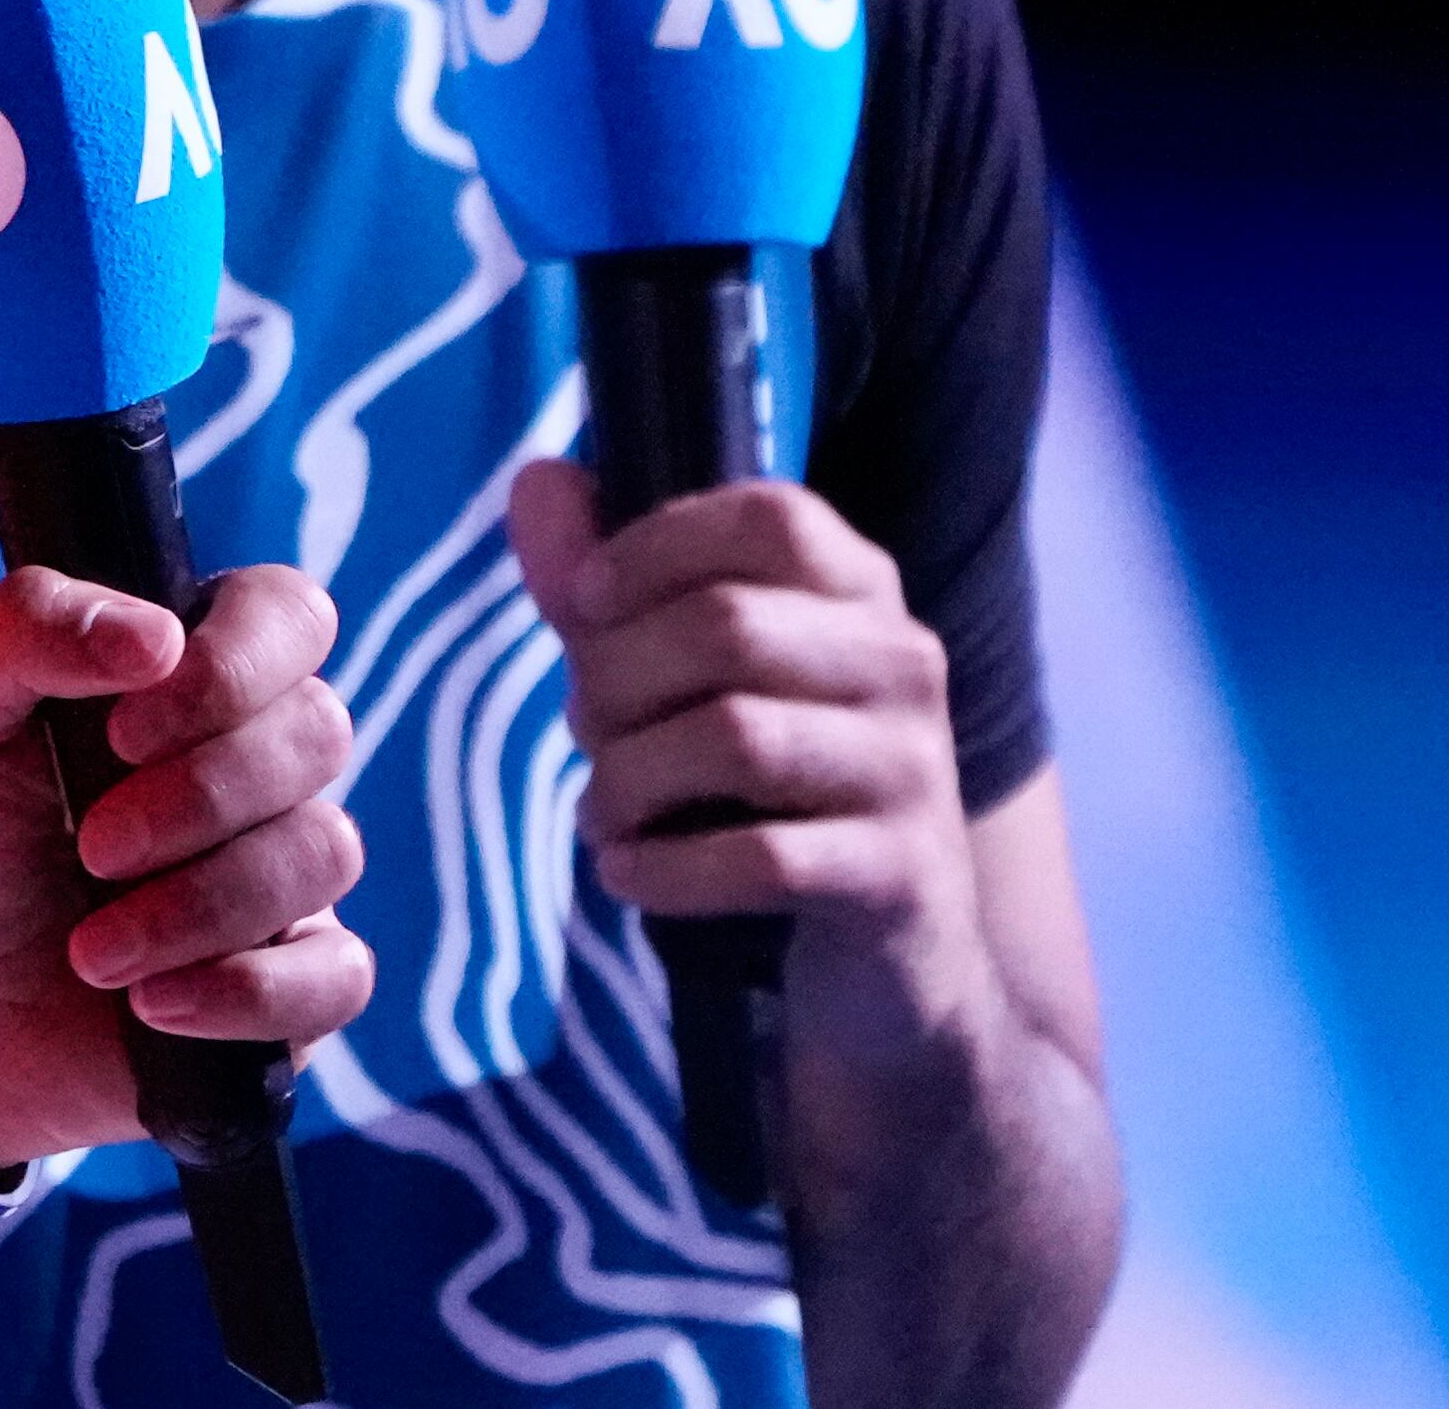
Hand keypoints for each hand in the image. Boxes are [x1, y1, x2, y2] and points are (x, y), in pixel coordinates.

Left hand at [0, 562, 366, 1168]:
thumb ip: (25, 627)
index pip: (286, 615)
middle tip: (89, 847)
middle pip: (319, 732)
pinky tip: (153, 1006)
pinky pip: (339, 974)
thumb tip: (156, 635)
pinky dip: (249, 992)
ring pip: (325, 852)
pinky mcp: (285, 981)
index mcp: (178, 673)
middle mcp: (246, 761)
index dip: (233, 665)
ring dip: (201, 906)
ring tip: (91, 952)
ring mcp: (275, 872)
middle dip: (199, 798)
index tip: (124, 731)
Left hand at [504, 464, 999, 1073]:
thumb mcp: (684, 681)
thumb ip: (607, 587)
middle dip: (615, 680)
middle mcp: (904, 664)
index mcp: (861, 593)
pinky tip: (628, 874)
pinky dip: (667, 868)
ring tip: (601, 812)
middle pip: (726, 625)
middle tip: (585, 734)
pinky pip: (762, 858)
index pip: (770, 516)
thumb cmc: (768, 795)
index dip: (656, 545)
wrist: (889, 971)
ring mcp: (913, 771)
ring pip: (734, 737)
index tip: (586, 604)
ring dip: (629, 777)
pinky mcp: (902, 877)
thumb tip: (536, 478)